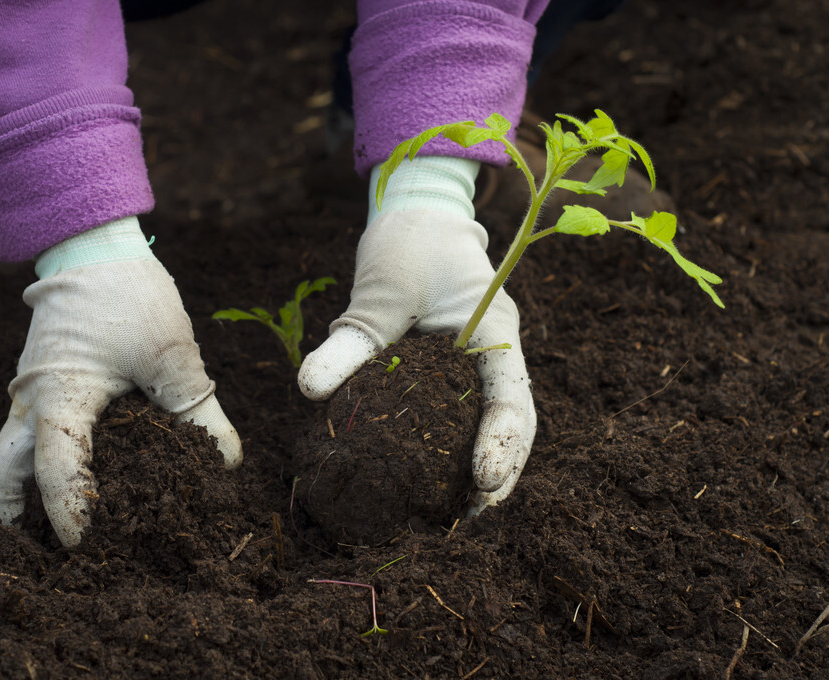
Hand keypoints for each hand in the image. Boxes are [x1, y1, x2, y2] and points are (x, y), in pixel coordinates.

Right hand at [0, 218, 241, 546]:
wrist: (94, 245)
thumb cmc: (129, 294)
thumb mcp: (171, 353)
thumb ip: (198, 410)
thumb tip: (227, 462)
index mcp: (59, 396)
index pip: (55, 471)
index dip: (69, 513)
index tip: (85, 547)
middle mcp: (32, 401)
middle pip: (2, 473)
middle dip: (17, 514)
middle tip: (46, 548)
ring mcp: (30, 391)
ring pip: (7, 454)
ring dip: (24, 489)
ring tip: (55, 523)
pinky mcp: (40, 382)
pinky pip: (28, 433)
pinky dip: (41, 461)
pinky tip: (79, 474)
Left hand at [298, 157, 535, 513]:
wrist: (419, 212)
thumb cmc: (406, 243)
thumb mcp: (378, 292)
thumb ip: (351, 341)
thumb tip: (310, 392)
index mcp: (493, 331)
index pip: (511, 398)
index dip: (502, 444)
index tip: (483, 483)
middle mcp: (497, 350)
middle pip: (517, 420)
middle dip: (504, 468)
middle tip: (477, 512)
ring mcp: (482, 359)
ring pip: (498, 420)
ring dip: (487, 463)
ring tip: (466, 511)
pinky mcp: (459, 366)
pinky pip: (470, 410)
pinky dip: (461, 444)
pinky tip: (438, 475)